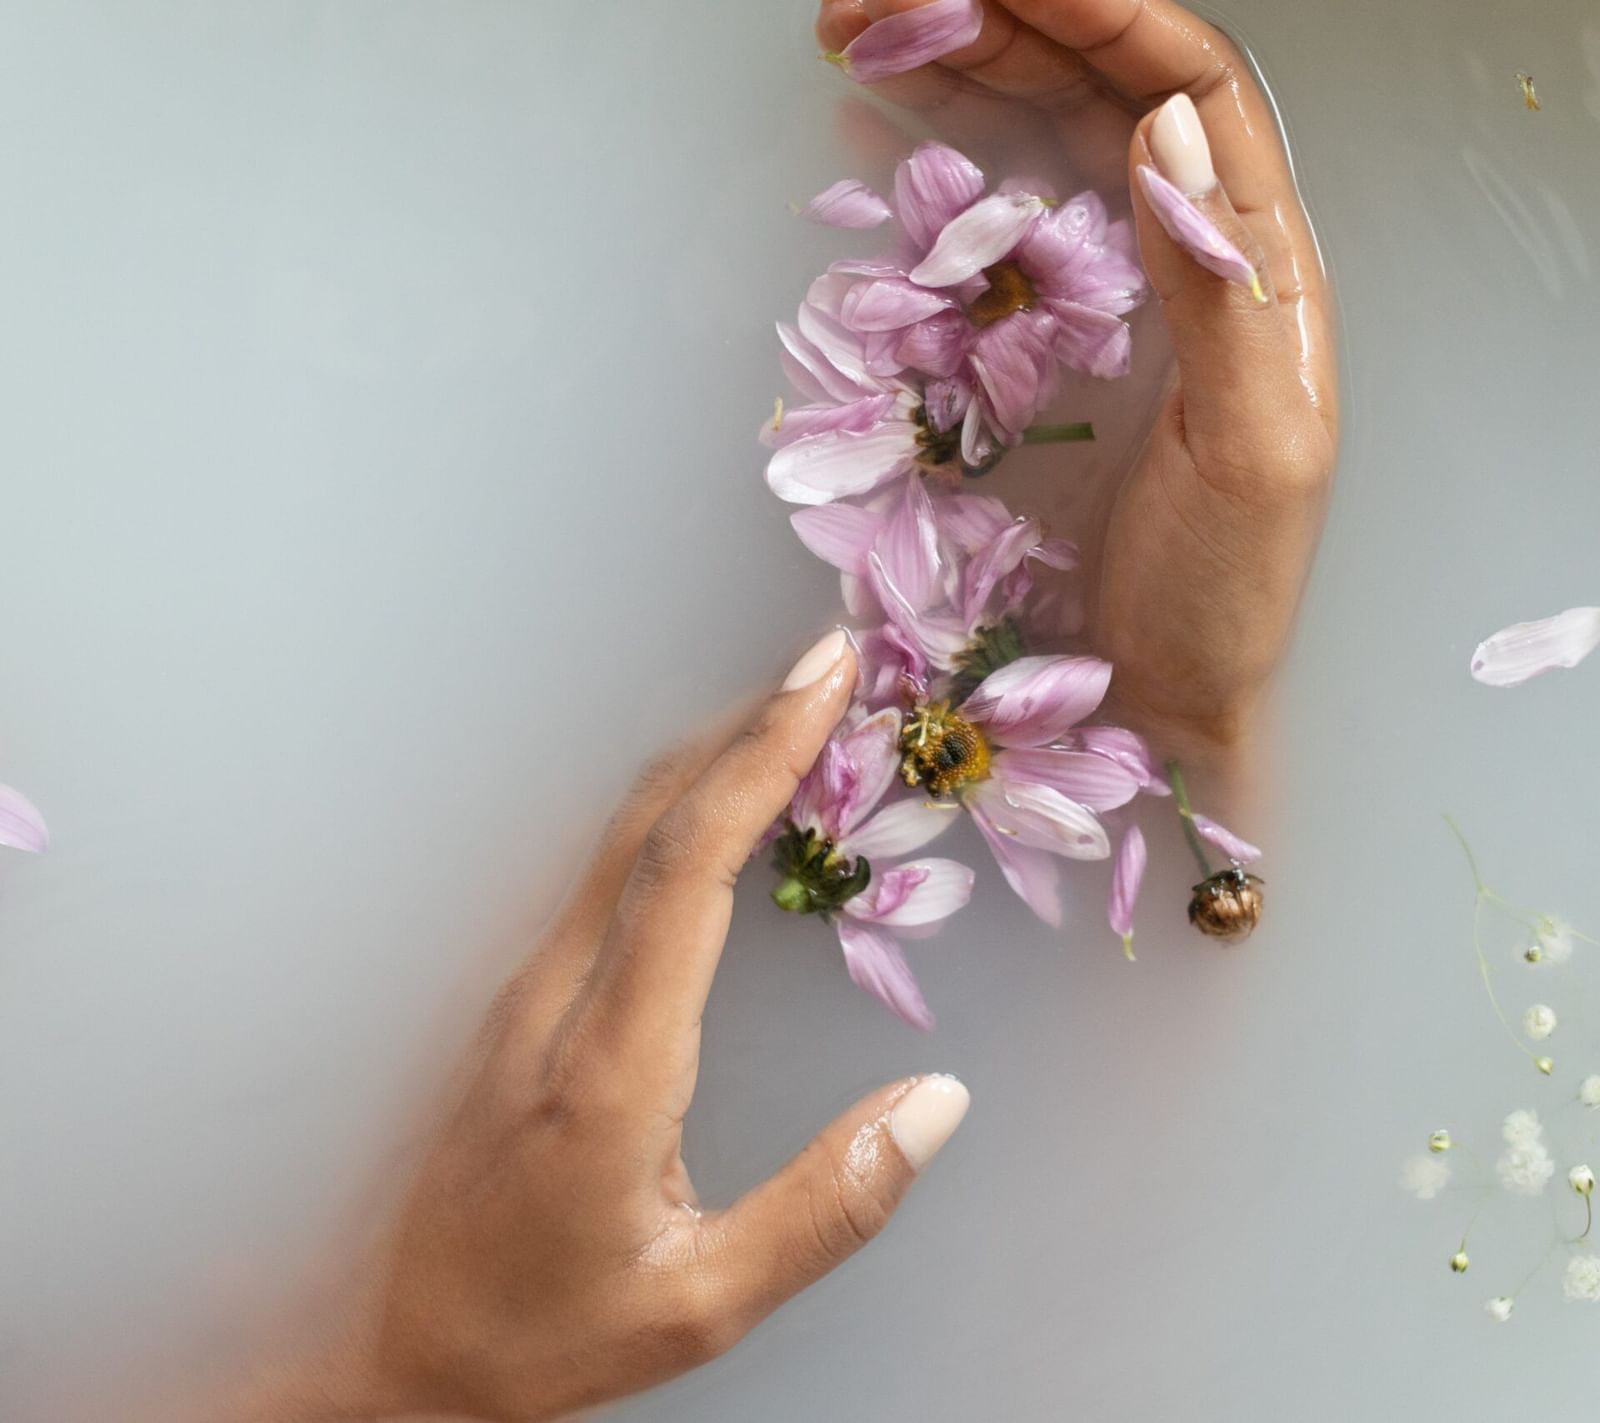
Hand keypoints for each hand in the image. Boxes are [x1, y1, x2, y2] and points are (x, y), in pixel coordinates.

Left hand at [237, 632, 969, 1422]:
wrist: (393, 1348)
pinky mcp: (521, 997)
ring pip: (621, 834)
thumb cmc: (544, 1332)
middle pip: (651, 819)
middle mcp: (556, 998)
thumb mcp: (703, 1302)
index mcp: (610, 1063)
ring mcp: (525, 988)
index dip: (761, 759)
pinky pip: (608, 869)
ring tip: (799, 712)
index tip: (826, 682)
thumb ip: (829, 1206)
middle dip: (745, 724)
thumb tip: (938, 1103)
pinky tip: (728, 805)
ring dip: (712, 758)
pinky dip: (681, 810)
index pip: (690, 869)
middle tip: (832, 660)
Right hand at [818, 0, 1338, 771]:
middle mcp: (1179, 258)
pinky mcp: (1032, 351)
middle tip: (881, 0)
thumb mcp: (1256, 450)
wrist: (1161, 697)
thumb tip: (1161, 127)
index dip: (1100, 14)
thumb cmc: (1225, 593)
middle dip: (995, 23)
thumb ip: (1220, 291)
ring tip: (861, 37)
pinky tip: (873, 135)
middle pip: (1093, 92)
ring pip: (1030, 147)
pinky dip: (924, 173)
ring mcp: (1098, 300)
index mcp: (1255, 263)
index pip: (1186, 86)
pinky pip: (979, 233)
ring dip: (950, 78)